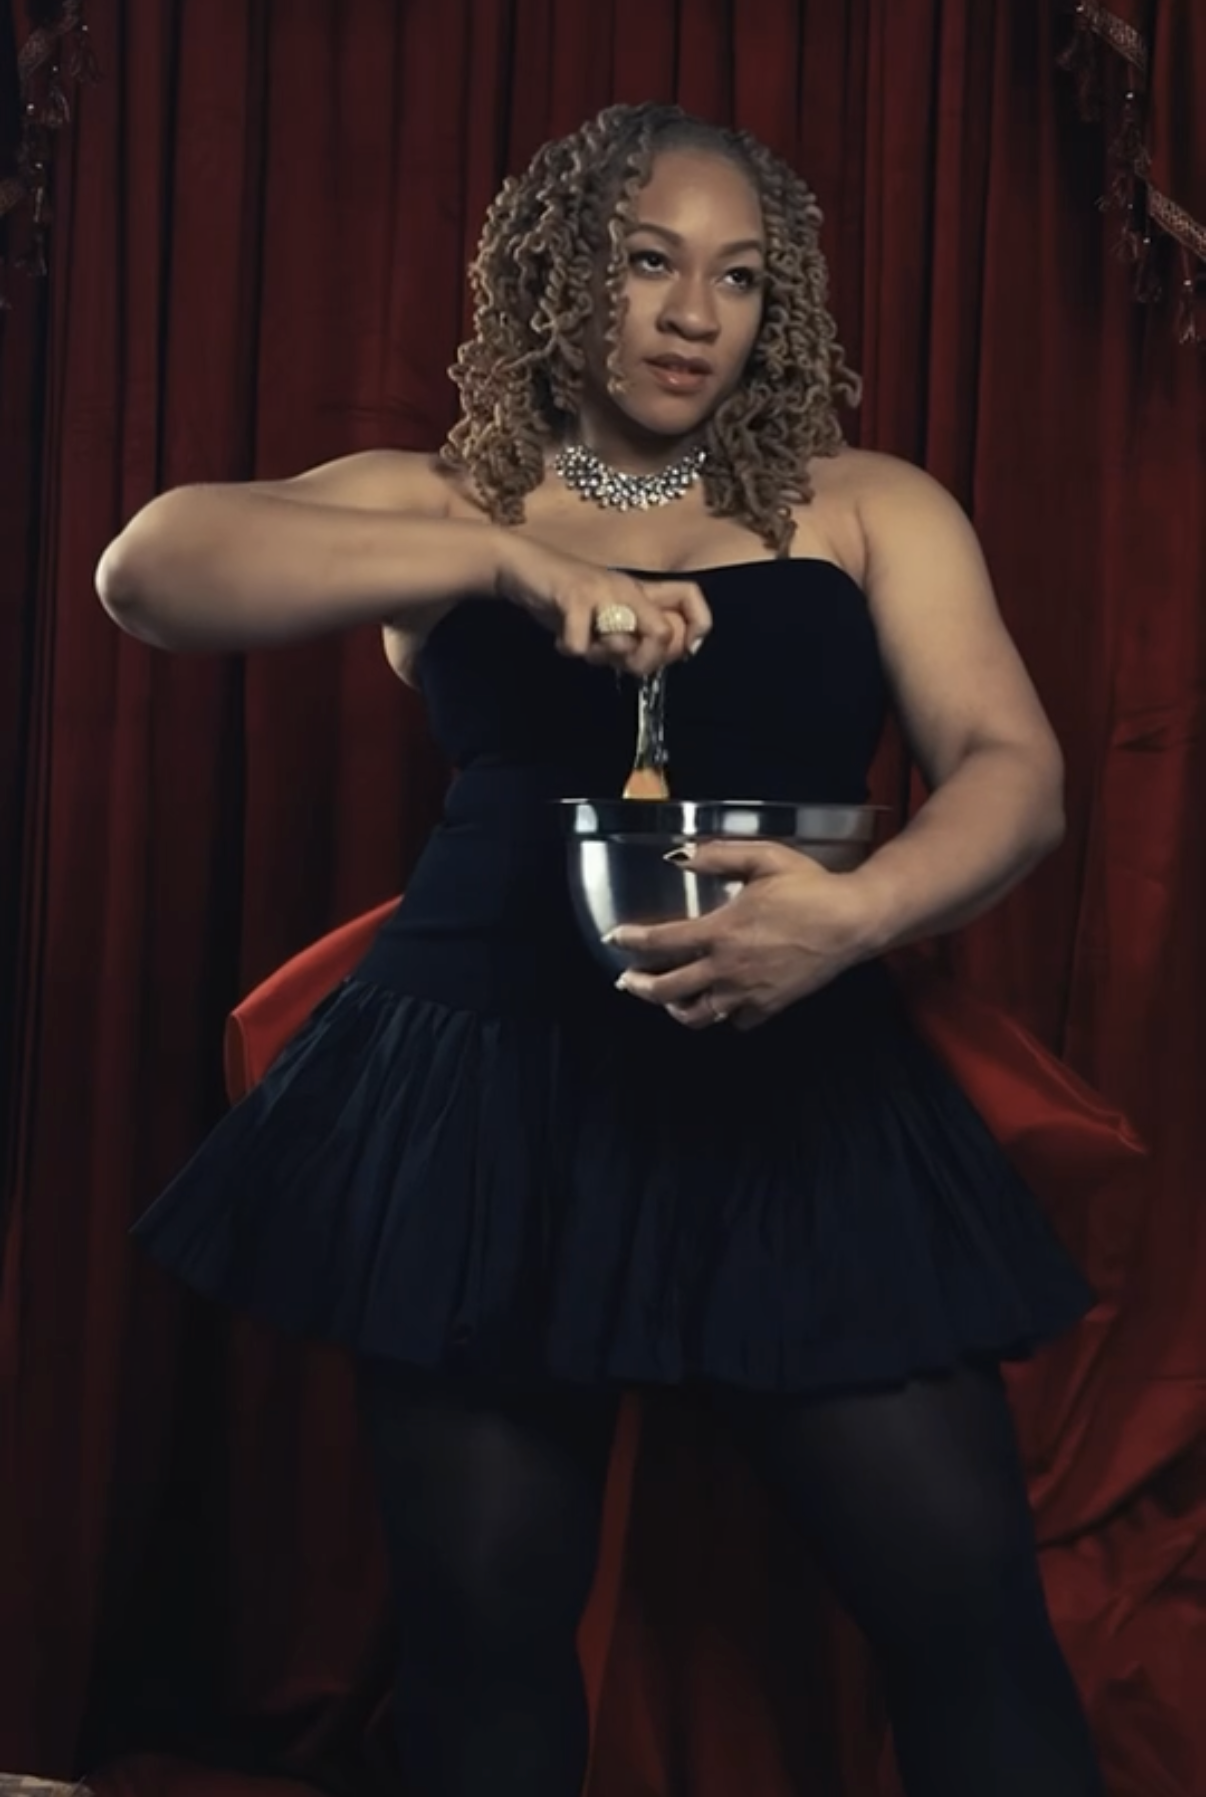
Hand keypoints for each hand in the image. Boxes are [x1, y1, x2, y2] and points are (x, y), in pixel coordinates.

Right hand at [494, 534, 711, 677]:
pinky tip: (559, 638)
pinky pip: (580, 644)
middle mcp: (627, 588)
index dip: (698, 626)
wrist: (521, 568)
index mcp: (639, 591)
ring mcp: (601, 591)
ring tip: (583, 645)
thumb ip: (632, 634)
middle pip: (665, 634)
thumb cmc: (564, 599)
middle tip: (617, 661)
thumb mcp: (604, 617)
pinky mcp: (573, 596)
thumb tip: (664, 657)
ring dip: (600, 656)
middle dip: (643, 662)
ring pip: (625, 643)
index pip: (691, 597)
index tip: (683, 651)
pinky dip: (567, 649)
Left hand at [605, 841, 875, 1031]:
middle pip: (668, 991)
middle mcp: (727, 969)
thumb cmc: (809, 887)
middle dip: (640, 987)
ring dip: (675, 1008)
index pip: (662, 942)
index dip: (632, 941)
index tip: (615, 938)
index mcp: (721, 932)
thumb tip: (679, 856)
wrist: (852, 922)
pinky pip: (735, 1021)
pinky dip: (722, 1015)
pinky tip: (719, 1002)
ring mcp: (748, 993)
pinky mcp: (770, 1006)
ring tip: (668, 999)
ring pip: (698, 1015)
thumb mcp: (763, 859)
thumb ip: (718, 856)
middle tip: (628, 980)